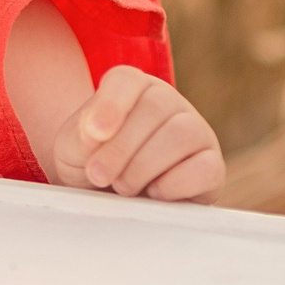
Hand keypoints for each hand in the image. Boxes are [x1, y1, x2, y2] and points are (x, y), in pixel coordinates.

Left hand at [48, 66, 224, 202]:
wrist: (113, 205)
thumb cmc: (92, 169)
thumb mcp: (73, 151)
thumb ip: (80, 136)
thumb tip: (97, 131)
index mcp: (132, 89)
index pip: (126, 79)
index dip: (110, 104)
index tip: (93, 134)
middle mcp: (169, 104)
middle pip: (155, 106)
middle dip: (120, 148)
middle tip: (98, 176)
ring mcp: (196, 133)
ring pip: (181, 134)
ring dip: (143, 167)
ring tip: (123, 187)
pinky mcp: (212, 168)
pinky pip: (205, 168)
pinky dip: (172, 186)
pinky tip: (153, 194)